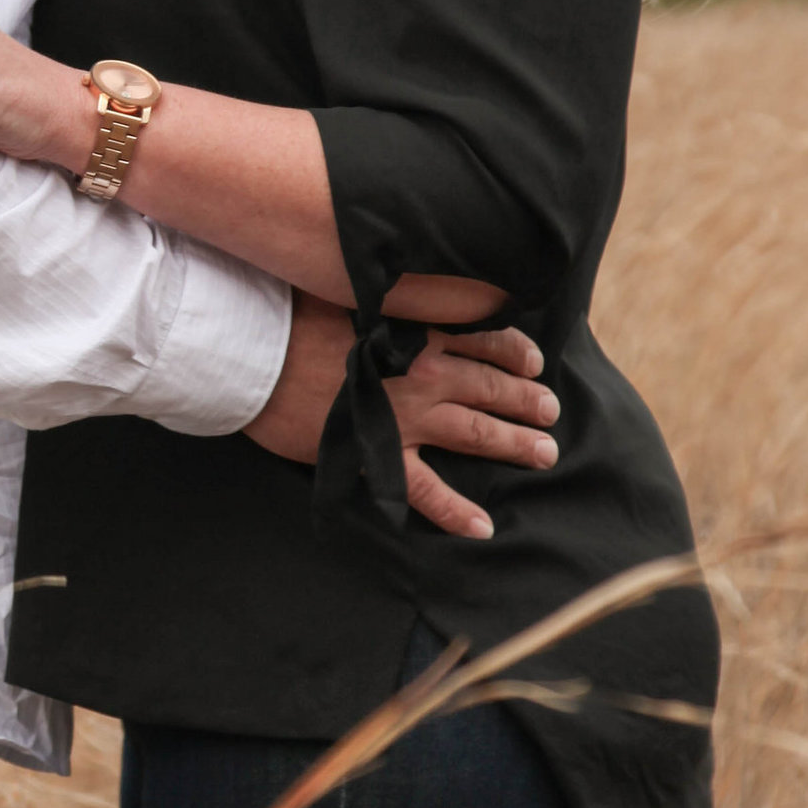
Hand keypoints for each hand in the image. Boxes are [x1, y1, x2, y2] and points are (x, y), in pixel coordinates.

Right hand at [245, 296, 554, 541]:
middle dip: (526, 400)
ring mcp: (405, 415)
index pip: (481, 340)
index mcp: (415, 332)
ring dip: (514, 443)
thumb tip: (396, 280)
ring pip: (475, 432)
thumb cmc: (292, 313)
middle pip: (489, 387)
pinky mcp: (379, 451)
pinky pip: (426, 488)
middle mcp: (422, 373)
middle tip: (551, 412)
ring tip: (544, 453)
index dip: (513, 352)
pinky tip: (482, 527)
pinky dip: (455, 511)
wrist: (256, 352)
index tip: (534, 362)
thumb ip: (382, 292)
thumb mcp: (345, 287)